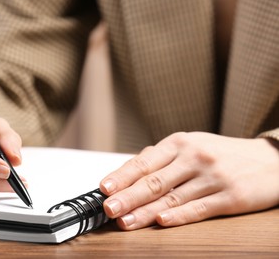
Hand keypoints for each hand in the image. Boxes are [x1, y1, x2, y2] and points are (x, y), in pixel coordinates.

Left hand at [100, 132, 278, 229]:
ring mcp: (212, 177)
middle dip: (128, 197)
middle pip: (155, 181)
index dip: (122, 176)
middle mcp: (194, 157)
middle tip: (108, 208)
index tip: (104, 188)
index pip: (144, 162)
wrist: (269, 159)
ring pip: (173, 197)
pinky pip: (199, 208)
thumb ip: (162, 157)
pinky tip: (162, 222)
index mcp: (180, 143)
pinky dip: (179, 216)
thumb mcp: (192, 145)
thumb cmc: (222, 153)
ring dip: (146, 211)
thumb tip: (130, 168)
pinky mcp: (230, 196)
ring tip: (126, 222)